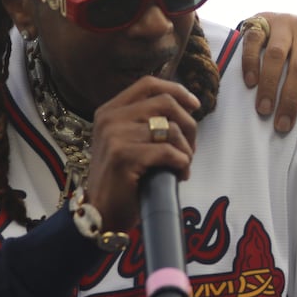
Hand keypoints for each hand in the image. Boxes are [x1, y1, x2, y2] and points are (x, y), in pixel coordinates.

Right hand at [80, 76, 200, 232]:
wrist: (102, 212)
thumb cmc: (123, 179)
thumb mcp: (128, 142)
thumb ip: (146, 122)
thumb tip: (187, 107)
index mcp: (110, 110)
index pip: (148, 84)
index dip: (176, 90)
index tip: (194, 105)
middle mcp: (110, 118)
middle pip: (165, 103)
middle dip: (189, 124)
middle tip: (192, 147)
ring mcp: (114, 136)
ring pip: (171, 130)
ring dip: (186, 150)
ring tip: (183, 165)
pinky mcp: (123, 156)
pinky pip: (168, 152)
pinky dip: (182, 164)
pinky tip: (180, 175)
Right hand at [239, 13, 296, 136]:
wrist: (284, 26)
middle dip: (291, 100)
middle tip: (282, 125)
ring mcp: (284, 22)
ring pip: (276, 55)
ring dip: (269, 85)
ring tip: (264, 110)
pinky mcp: (261, 21)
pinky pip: (254, 41)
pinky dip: (251, 64)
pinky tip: (250, 84)